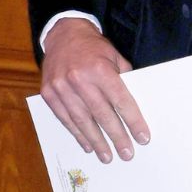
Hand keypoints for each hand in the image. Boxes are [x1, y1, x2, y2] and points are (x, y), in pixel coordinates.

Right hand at [40, 18, 149, 162]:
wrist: (64, 34)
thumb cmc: (95, 48)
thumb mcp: (115, 57)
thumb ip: (124, 80)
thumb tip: (133, 107)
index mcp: (100, 69)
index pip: (121, 100)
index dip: (133, 120)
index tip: (142, 137)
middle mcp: (79, 79)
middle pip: (102, 114)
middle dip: (116, 136)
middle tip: (127, 154)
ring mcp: (61, 88)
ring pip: (82, 121)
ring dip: (96, 141)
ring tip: (107, 156)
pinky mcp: (49, 94)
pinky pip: (65, 119)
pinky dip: (77, 134)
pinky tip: (88, 144)